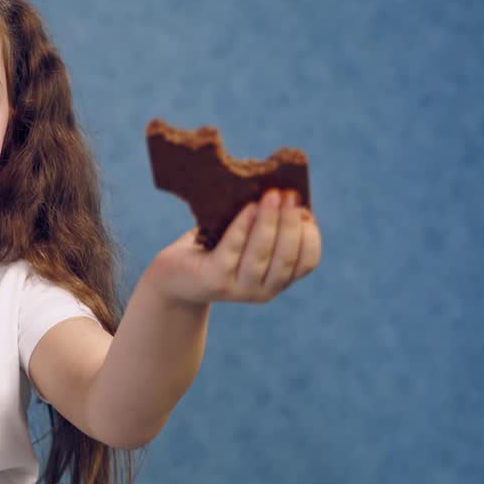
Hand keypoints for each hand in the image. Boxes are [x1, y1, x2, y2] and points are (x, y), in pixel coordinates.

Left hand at [149, 188, 321, 305]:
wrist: (173, 276)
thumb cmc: (213, 250)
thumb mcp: (245, 240)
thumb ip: (265, 225)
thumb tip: (285, 192)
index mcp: (277, 282)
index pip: (307, 263)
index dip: (310, 236)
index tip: (306, 211)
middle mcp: (262, 291)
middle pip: (285, 256)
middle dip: (290, 222)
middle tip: (290, 194)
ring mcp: (239, 290)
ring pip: (261, 253)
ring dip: (269, 221)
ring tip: (272, 195)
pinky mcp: (215, 281)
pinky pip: (233, 249)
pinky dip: (243, 227)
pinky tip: (248, 207)